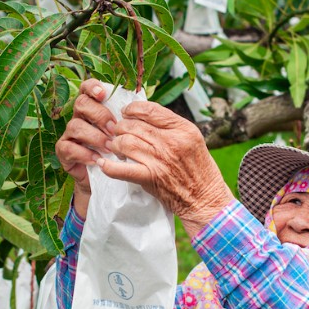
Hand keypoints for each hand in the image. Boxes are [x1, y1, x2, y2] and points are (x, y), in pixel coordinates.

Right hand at [55, 79, 116, 218]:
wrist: (103, 177)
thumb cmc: (115, 151)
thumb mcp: (123, 134)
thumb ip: (127, 120)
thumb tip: (143, 105)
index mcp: (93, 108)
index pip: (87, 88)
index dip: (93, 87)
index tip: (103, 94)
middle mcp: (79, 117)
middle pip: (81, 103)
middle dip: (99, 115)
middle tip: (113, 129)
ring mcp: (69, 134)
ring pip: (75, 125)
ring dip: (94, 136)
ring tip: (109, 147)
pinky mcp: (63, 150)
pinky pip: (68, 147)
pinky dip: (84, 153)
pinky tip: (97, 160)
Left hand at [101, 101, 234, 237]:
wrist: (204, 199)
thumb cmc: (198, 169)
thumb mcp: (192, 139)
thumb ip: (170, 126)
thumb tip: (143, 115)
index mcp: (183, 129)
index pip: (150, 110)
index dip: (132, 109)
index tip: (126, 113)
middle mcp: (171, 142)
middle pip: (134, 125)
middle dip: (121, 128)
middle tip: (119, 134)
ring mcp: (160, 160)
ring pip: (125, 142)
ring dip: (116, 145)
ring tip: (118, 149)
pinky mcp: (150, 178)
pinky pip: (122, 169)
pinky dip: (109, 167)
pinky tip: (103, 164)